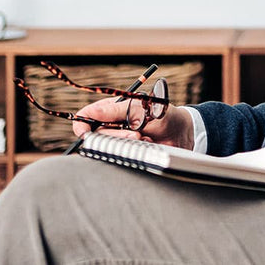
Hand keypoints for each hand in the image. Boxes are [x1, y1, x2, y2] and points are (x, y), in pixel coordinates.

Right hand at [72, 99, 194, 149]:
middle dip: (116, 135)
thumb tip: (91, 113)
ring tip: (145, 137)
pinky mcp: (128, 152)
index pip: (87, 116)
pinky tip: (147, 144)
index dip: (81, 124)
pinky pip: (121, 156)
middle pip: (97, 134)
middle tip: (136, 133)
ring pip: (109, 146)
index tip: (84, 132)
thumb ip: (115, 110)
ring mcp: (120, 139)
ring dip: (126, 143)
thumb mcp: (140, 107)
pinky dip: (134, 151)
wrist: (182, 132)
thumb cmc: (163, 114)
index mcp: (112, 109)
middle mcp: (113, 125)